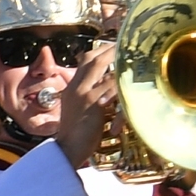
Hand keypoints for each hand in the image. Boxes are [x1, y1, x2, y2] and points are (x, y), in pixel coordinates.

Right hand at [52, 43, 120, 165]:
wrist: (67, 150)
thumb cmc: (77, 137)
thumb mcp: (81, 112)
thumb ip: (91, 100)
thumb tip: (107, 92)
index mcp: (72, 89)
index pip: (83, 62)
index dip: (98, 52)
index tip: (111, 48)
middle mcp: (75, 87)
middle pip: (90, 58)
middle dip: (107, 48)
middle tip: (122, 45)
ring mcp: (81, 93)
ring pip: (98, 66)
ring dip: (114, 57)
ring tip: (128, 53)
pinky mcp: (91, 102)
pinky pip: (107, 84)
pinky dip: (118, 78)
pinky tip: (128, 74)